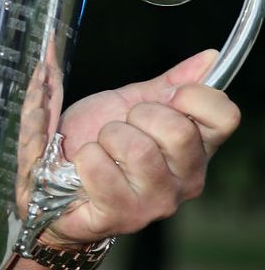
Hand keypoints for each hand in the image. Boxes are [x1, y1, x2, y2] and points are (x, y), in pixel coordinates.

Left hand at [41, 49, 240, 245]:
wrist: (50, 175)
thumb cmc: (94, 139)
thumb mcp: (129, 103)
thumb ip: (169, 84)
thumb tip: (210, 58)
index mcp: (195, 148)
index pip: (225, 116)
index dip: (192, 95)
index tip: (165, 97)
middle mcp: (185, 179)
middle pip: (178, 130)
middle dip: (136, 116)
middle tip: (120, 127)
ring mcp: (156, 201)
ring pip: (137, 148)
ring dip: (105, 138)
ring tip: (101, 148)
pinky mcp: (122, 215)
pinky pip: (100, 169)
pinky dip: (84, 158)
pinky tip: (84, 168)